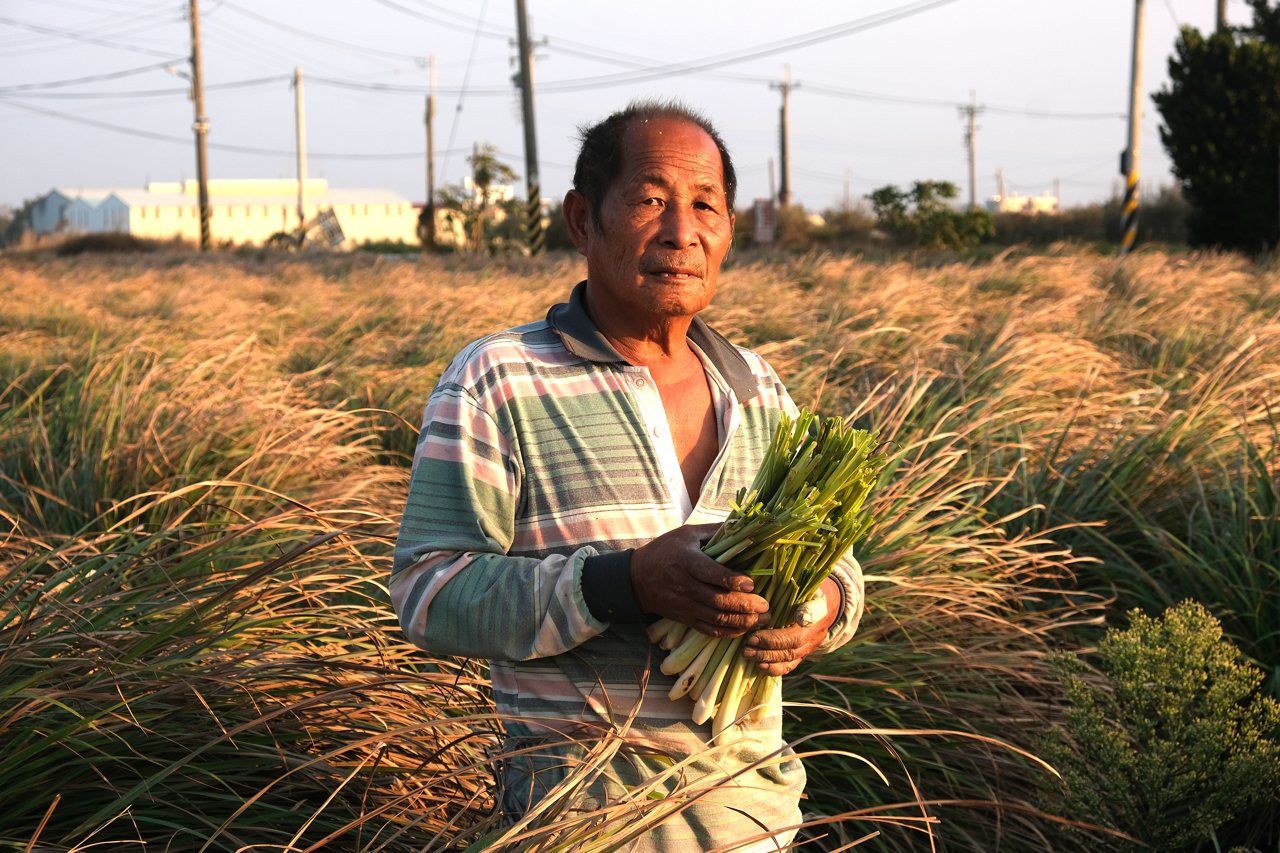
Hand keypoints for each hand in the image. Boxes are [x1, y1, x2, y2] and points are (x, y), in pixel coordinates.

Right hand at [630, 523, 769, 637]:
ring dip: (742, 621)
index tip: (752, 584)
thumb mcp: (686, 534)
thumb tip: (742, 525)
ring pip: (717, 618)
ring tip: (762, 619)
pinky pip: (709, 630)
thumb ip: (714, 531)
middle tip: (765, 606)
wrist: (637, 578)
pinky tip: (744, 629)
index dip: (734, 581)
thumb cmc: (665, 551)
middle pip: (719, 600)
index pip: (713, 575)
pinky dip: (728, 633)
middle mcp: (687, 586)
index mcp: (688, 562)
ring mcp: (686, 605)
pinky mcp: (686, 618)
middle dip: (745, 605)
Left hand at [740, 578, 840, 676]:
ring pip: (790, 656)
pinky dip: (774, 669)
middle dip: (770, 643)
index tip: (793, 617)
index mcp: (818, 607)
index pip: (814, 611)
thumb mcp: (802, 583)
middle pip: (794, 641)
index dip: (805, 614)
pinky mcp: (803, 656)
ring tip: (747, 653)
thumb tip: (782, 579)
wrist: (823, 609)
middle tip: (749, 642)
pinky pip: (790, 666)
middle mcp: (816, 629)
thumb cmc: (804, 592)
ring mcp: (810, 645)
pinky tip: (758, 666)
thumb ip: (793, 583)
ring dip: (767, 657)